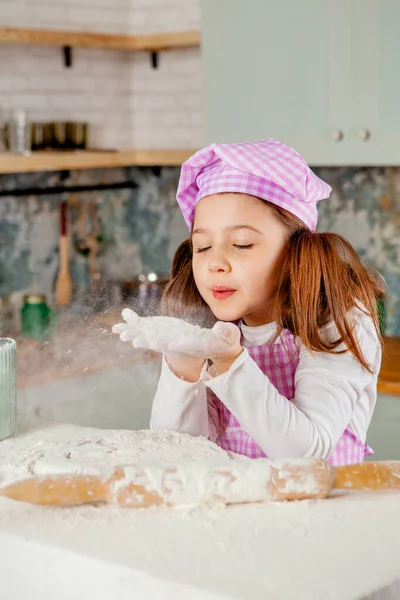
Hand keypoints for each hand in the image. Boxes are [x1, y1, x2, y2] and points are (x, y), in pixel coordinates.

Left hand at [112, 309, 241, 361]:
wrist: (211, 347)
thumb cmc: (221, 342)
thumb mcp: (227, 338)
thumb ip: (225, 334)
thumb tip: (221, 329)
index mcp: (189, 344)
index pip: (178, 345)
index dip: (167, 343)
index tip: (157, 342)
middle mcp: (175, 342)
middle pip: (157, 343)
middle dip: (145, 341)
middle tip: (132, 340)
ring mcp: (167, 336)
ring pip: (147, 335)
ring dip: (133, 333)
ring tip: (119, 331)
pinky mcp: (163, 330)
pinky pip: (147, 325)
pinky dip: (136, 320)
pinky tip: (126, 314)